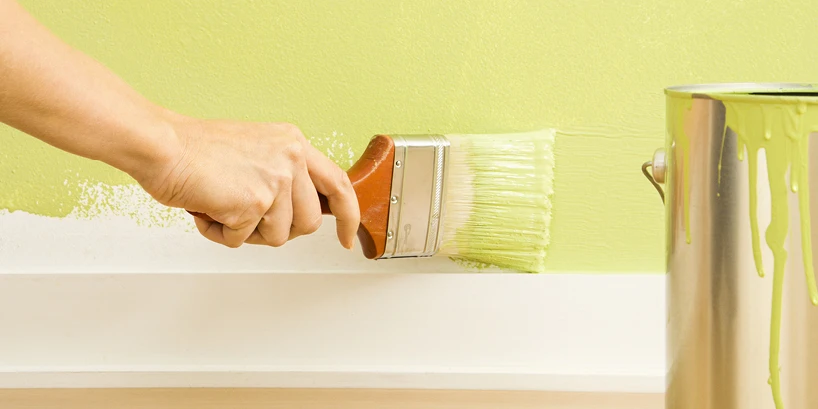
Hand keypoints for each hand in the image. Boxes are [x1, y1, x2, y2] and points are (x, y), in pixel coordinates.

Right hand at [138, 115, 359, 248]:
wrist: (161, 145)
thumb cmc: (195, 150)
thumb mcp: (256, 151)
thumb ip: (283, 175)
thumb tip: (300, 212)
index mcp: (294, 143)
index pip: (338, 184)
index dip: (349, 215)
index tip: (349, 237)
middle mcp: (291, 158)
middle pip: (309, 223)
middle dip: (279, 230)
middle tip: (247, 218)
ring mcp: (275, 180)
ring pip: (279, 237)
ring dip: (247, 232)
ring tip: (221, 205)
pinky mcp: (254, 202)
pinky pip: (242, 241)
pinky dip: (219, 233)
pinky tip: (206, 209)